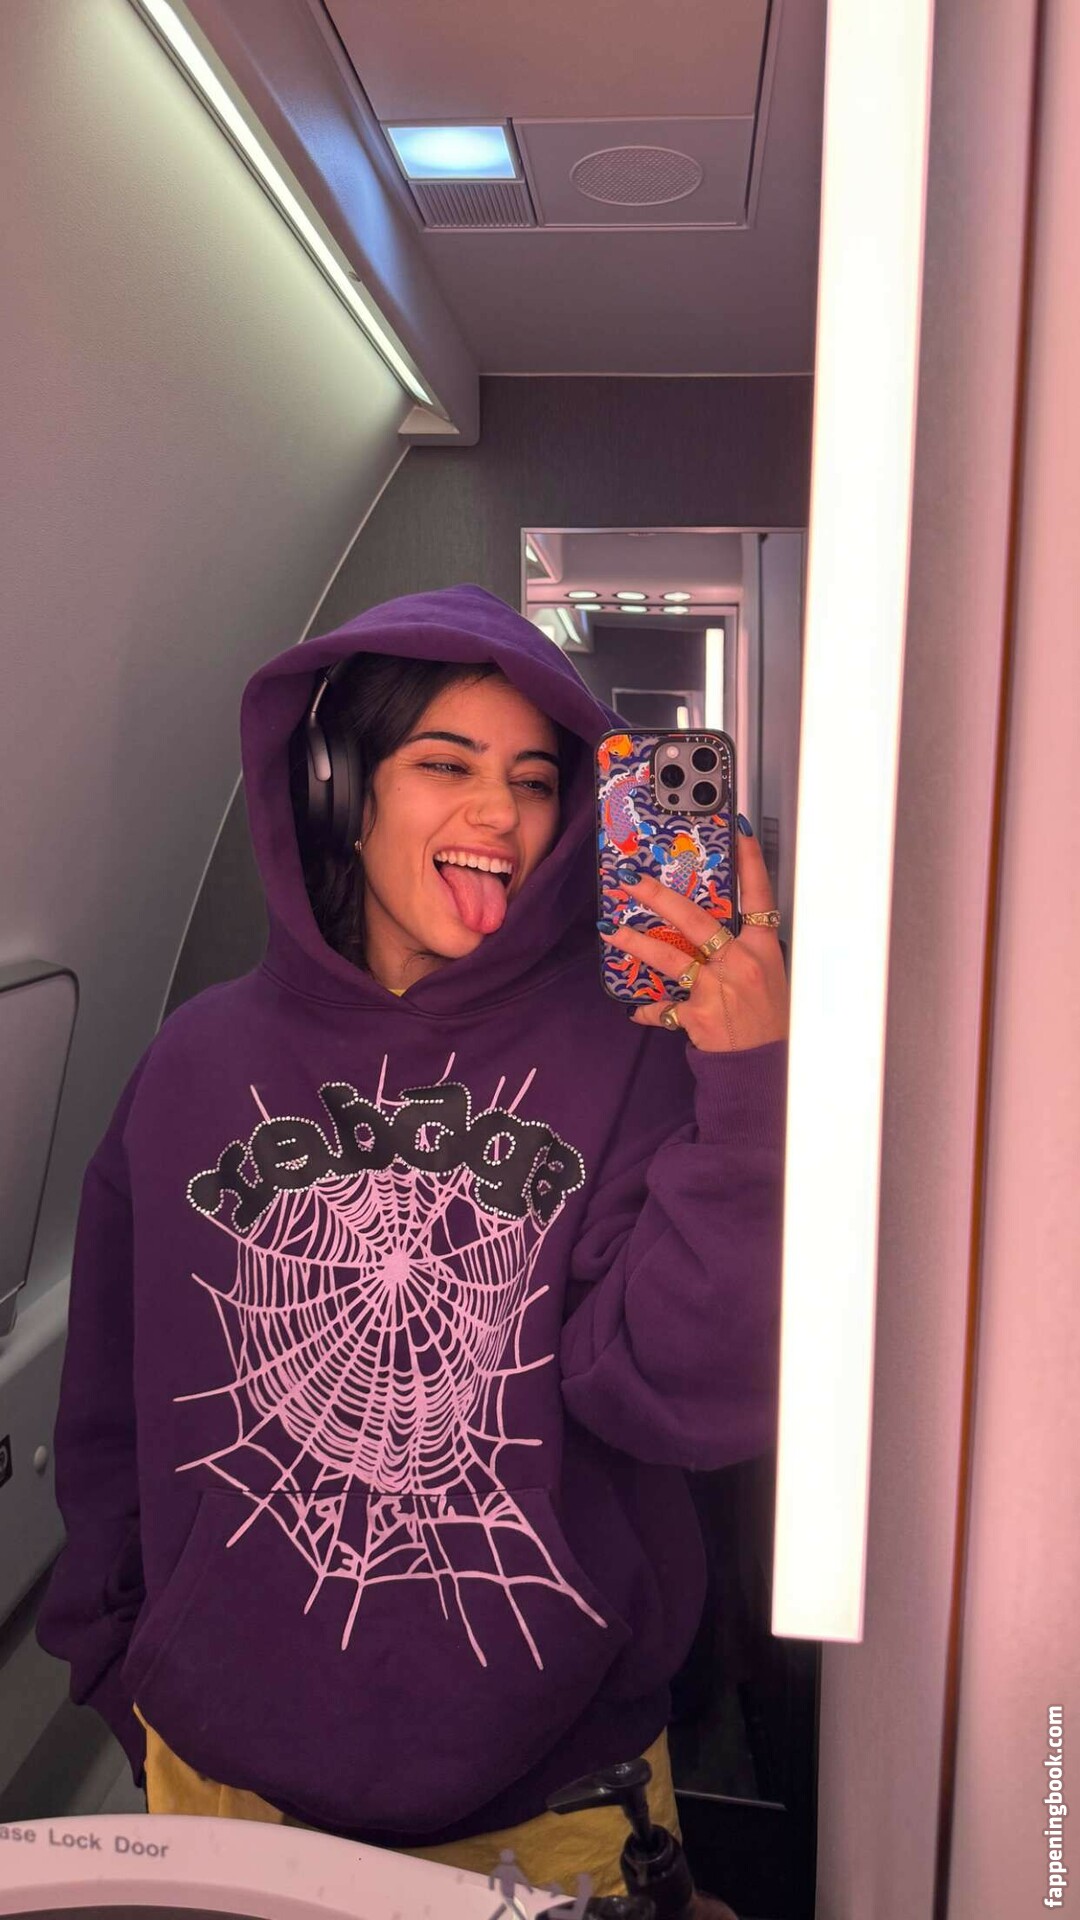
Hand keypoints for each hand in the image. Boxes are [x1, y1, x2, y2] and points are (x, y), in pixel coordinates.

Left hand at [600, 824, 789, 1052]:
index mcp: (764, 949)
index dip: (749, 862)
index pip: (759, 896)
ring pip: (670, 957)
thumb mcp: (769, 976)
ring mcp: (718, 988)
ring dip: (636, 942)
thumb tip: (710, 928)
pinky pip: (664, 1007)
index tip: (736, 832)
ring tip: (610, 931)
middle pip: (697, 920)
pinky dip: (649, 1010)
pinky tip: (636, 1009)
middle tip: (632, 879)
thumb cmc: (768, 1020)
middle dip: (660, 897)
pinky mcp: (698, 1015)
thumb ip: (744, 949)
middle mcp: (741, 962)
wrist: (764, 1068)